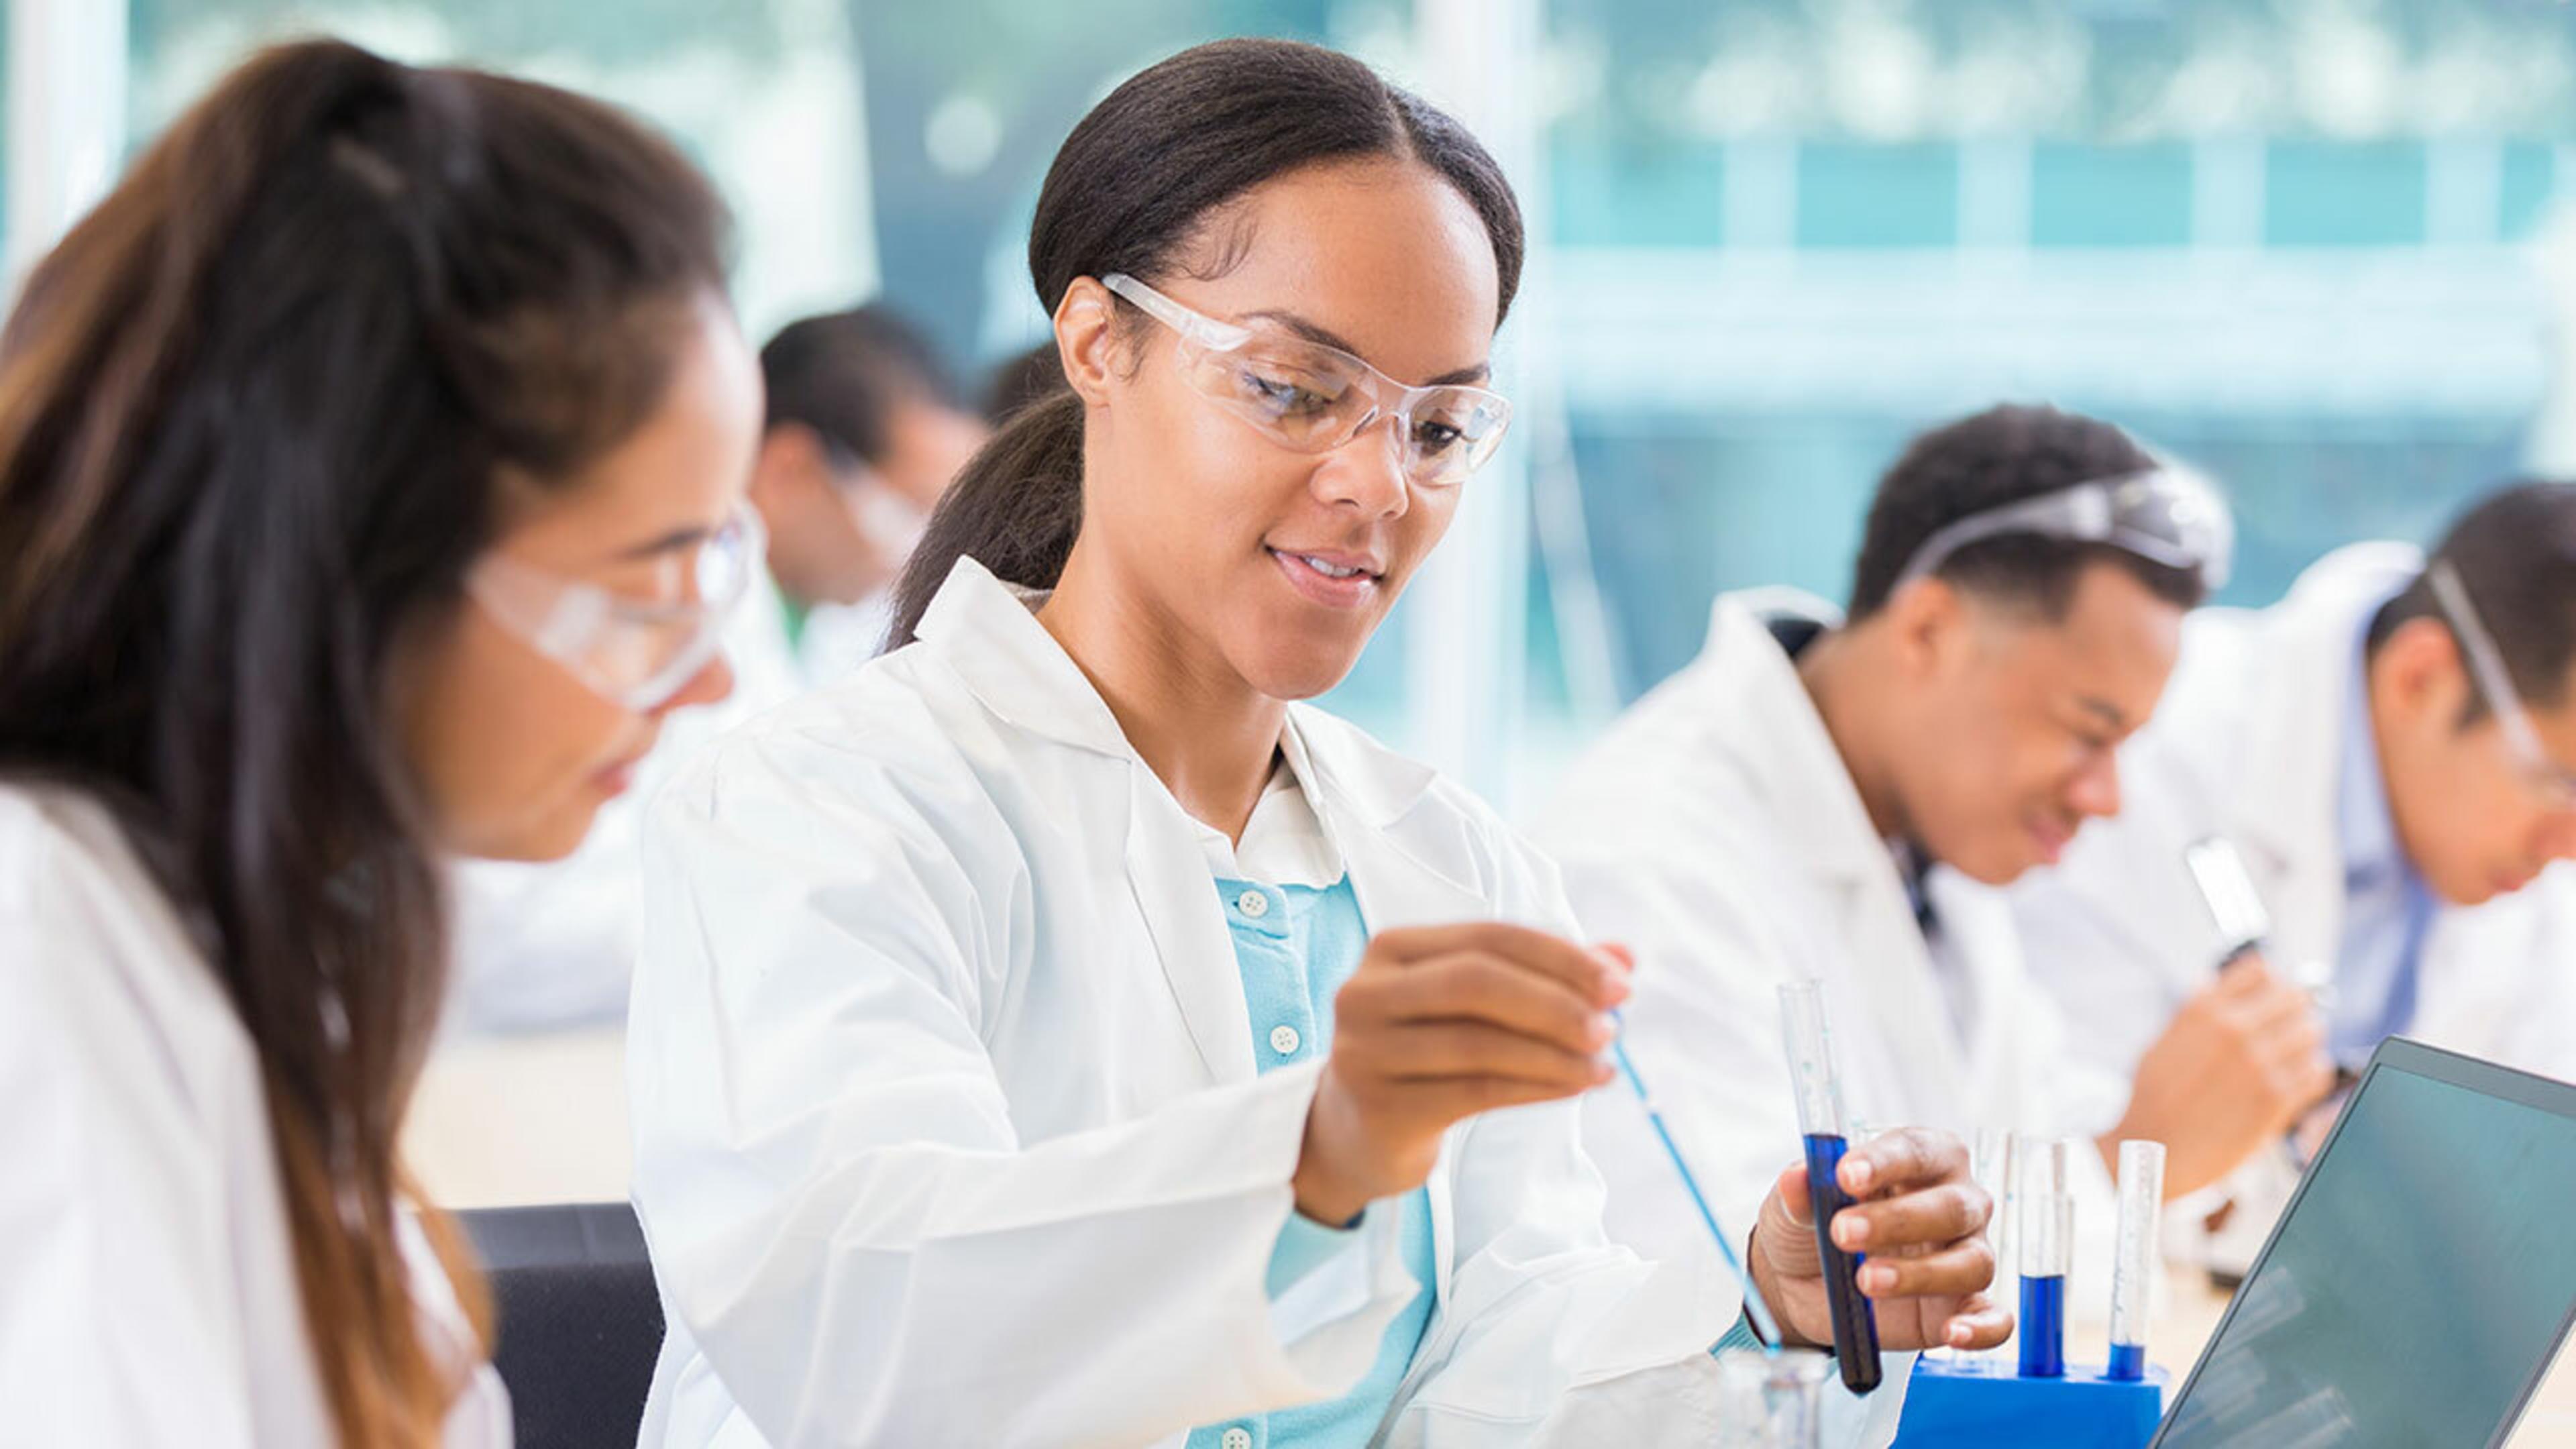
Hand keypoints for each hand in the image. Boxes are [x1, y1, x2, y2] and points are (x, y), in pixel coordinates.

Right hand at [1293, 924, 1625, 1224]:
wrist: (1356, 1134)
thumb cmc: (1429, 1054)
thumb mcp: (1476, 1007)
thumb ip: (1545, 975)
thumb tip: (1625, 956)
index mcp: (1391, 948)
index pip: (1487, 937)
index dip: (1560, 957)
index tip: (1621, 984)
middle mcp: (1366, 992)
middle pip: (1475, 982)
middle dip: (1555, 1002)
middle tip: (1612, 1028)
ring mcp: (1366, 1052)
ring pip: (1478, 1043)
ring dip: (1554, 1054)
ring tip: (1602, 1066)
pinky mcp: (1381, 1108)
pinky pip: (1474, 1092)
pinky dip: (1536, 1088)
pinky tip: (1575, 1087)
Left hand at [1748, 1126, 2010, 1352]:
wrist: (1803, 1284)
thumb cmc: (1812, 1226)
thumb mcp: (1793, 1206)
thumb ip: (1799, 1193)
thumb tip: (1797, 1176)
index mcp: (1919, 1160)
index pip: (1915, 1150)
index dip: (1884, 1162)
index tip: (1846, 1175)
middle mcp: (1955, 1202)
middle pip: (1950, 1206)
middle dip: (1897, 1220)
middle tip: (1842, 1232)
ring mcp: (1966, 1254)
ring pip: (1971, 1262)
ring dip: (1920, 1274)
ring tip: (1866, 1281)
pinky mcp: (1964, 1306)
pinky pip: (1994, 1318)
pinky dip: (1981, 1328)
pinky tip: (1954, 1334)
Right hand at [2105, 953, 2335, 1197]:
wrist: (2153, 1150)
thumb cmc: (2153, 1099)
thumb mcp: (2163, 1040)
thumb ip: (2194, 1011)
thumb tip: (2213, 980)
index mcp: (2204, 1010)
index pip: (2261, 970)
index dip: (2268, 984)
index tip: (2268, 998)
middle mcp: (2234, 1030)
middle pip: (2296, 997)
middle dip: (2293, 1011)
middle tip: (2286, 1027)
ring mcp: (2259, 1064)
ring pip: (2312, 1032)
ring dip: (2304, 1042)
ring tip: (2289, 1057)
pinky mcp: (2277, 1099)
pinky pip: (2318, 1072)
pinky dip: (2310, 1074)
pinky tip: (2293, 1081)